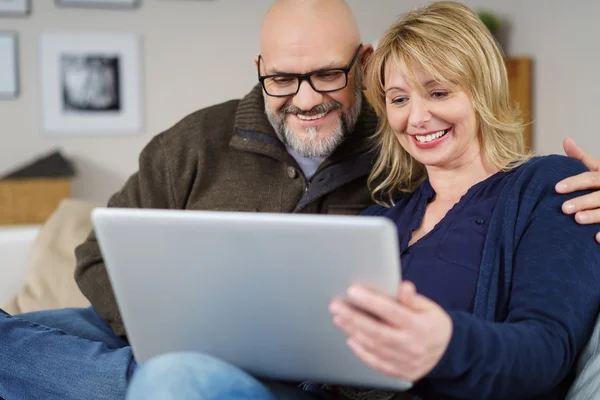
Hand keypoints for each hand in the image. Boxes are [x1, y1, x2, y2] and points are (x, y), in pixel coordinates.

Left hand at [329, 281, 451, 381]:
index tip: (353, 291)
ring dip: (353, 332)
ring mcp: (405, 361)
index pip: (392, 312)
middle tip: (336, 306)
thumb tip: (404, 287)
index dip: (371, 301)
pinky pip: (376, 363)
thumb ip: (412, 299)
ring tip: (339, 318)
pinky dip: (361, 352)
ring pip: (373, 347)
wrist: (447, 353)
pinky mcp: (399, 372)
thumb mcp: (428, 307)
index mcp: (419, 326)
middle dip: (353, 318)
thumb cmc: (433, 325)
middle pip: (377, 331)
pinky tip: (351, 339)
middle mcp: (411, 345)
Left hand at [556, 138, 599, 242]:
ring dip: (593, 215)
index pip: (590, 177)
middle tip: (563, 208)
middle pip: (599, 195)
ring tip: (576, 220)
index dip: (574, 182)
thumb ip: (582, 158)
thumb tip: (566, 140)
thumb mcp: (598, 168)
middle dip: (582, 201)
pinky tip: (595, 238)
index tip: (556, 188)